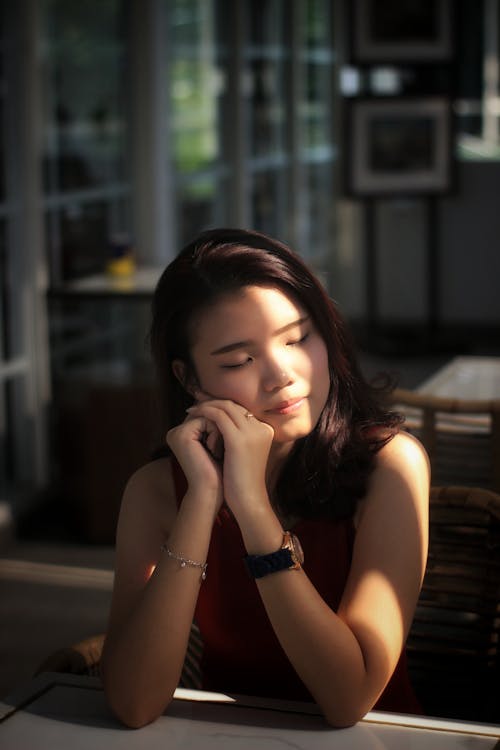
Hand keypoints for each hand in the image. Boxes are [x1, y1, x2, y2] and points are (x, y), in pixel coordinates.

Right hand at [166, 409, 223, 511]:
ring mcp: (177, 432)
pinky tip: (217, 451)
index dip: (222, 423)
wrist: (211, 493)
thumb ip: (218, 426)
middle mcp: (176, 431)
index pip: (206, 415)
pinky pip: (207, 420)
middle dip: (222, 425)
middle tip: (226, 446)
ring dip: (221, 430)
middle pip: (207, 413)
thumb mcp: (219, 445)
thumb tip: (233, 407)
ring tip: (221, 451)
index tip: (228, 442)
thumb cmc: (219, 473)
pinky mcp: (182, 435)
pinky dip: (217, 433)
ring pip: (209, 415)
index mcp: (182, 434)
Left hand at [184, 398, 274, 517]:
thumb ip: (238, 438)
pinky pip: (219, 416)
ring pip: (226, 407)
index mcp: (265, 430)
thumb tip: (219, 426)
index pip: (242, 409)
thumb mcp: (243, 454)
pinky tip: (194, 415)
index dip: (223, 404)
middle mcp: (261, 427)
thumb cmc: (242, 482)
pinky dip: (205, 412)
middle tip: (197, 396)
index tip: (207, 402)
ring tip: (192, 407)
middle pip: (235, 405)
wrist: (248, 500)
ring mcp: (252, 432)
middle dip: (213, 399)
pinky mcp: (239, 439)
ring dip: (206, 404)